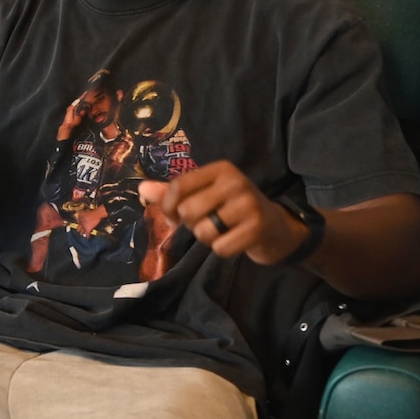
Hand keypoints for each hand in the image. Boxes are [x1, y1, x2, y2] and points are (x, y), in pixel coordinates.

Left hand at [138, 161, 308, 264]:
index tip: (175, 216)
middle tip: (209, 222)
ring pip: (203, 231)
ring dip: (207, 238)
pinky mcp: (257, 228)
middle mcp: (236, 182)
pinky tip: (235, 240)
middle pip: (188, 210)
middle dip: (192, 224)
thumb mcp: (205, 195)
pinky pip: (220, 247)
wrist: (277, 228)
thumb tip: (141, 189)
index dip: (168, 207)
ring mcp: (249, 204)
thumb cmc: (232, 210)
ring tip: (223, 231)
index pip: (178, 186)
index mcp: (220, 169)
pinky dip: (222, 249)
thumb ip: (172, 193)